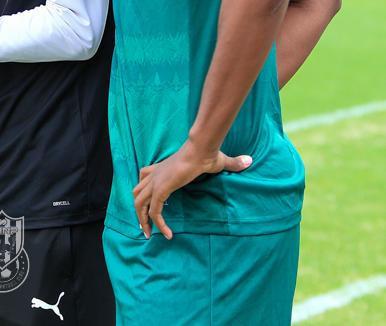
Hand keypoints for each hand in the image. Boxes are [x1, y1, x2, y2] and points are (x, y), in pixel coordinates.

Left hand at [132, 139, 251, 239]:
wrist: (202, 149)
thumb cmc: (208, 153)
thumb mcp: (220, 162)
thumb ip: (232, 164)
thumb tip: (248, 161)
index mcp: (162, 168)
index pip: (144, 178)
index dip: (144, 194)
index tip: (149, 210)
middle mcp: (155, 175)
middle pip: (137, 193)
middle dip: (139, 211)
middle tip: (145, 228)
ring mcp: (155, 182)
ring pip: (139, 204)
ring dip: (143, 221)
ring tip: (149, 235)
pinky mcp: (160, 190)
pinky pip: (154, 212)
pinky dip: (159, 225)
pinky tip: (168, 234)